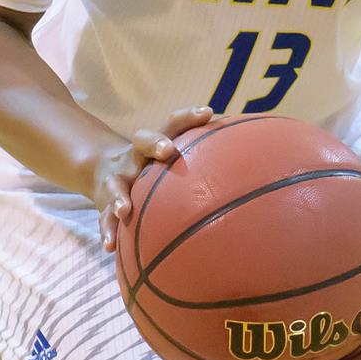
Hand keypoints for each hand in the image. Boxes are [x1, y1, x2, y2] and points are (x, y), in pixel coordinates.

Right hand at [91, 105, 212, 251]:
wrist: (102, 170)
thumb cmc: (153, 166)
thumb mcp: (171, 158)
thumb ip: (207, 158)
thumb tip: (258, 163)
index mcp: (156, 144)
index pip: (173, 123)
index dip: (188, 117)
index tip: (208, 113)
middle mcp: (135, 156)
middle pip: (142, 141)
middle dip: (155, 144)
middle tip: (167, 150)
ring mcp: (117, 179)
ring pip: (116, 184)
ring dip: (120, 195)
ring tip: (125, 208)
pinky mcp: (104, 203)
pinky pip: (104, 219)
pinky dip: (107, 231)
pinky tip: (109, 247)